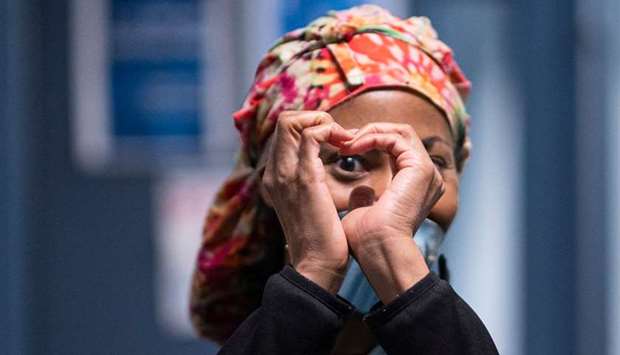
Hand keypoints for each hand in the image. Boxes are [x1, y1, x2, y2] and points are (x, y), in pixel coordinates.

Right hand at [261, 111, 354, 292]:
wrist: (317, 265)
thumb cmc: (322, 239)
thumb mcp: (311, 205)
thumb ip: (311, 183)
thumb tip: (325, 165)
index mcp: (276, 177)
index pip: (284, 132)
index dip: (310, 126)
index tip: (335, 141)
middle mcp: (275, 171)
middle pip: (284, 120)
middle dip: (316, 118)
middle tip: (340, 137)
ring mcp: (285, 173)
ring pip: (291, 120)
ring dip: (323, 121)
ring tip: (344, 139)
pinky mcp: (304, 177)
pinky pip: (312, 135)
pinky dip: (331, 130)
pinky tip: (347, 145)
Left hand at [339, 123, 445, 302]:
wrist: (377, 250)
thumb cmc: (367, 240)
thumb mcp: (364, 211)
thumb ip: (364, 197)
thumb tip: (360, 190)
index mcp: (415, 186)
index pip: (397, 148)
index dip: (370, 141)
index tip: (343, 147)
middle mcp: (426, 177)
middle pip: (401, 134)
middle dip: (370, 132)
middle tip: (344, 139)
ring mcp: (427, 171)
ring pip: (401, 131)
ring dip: (370, 132)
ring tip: (347, 142)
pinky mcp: (420, 167)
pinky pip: (397, 137)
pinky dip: (373, 137)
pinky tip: (353, 146)